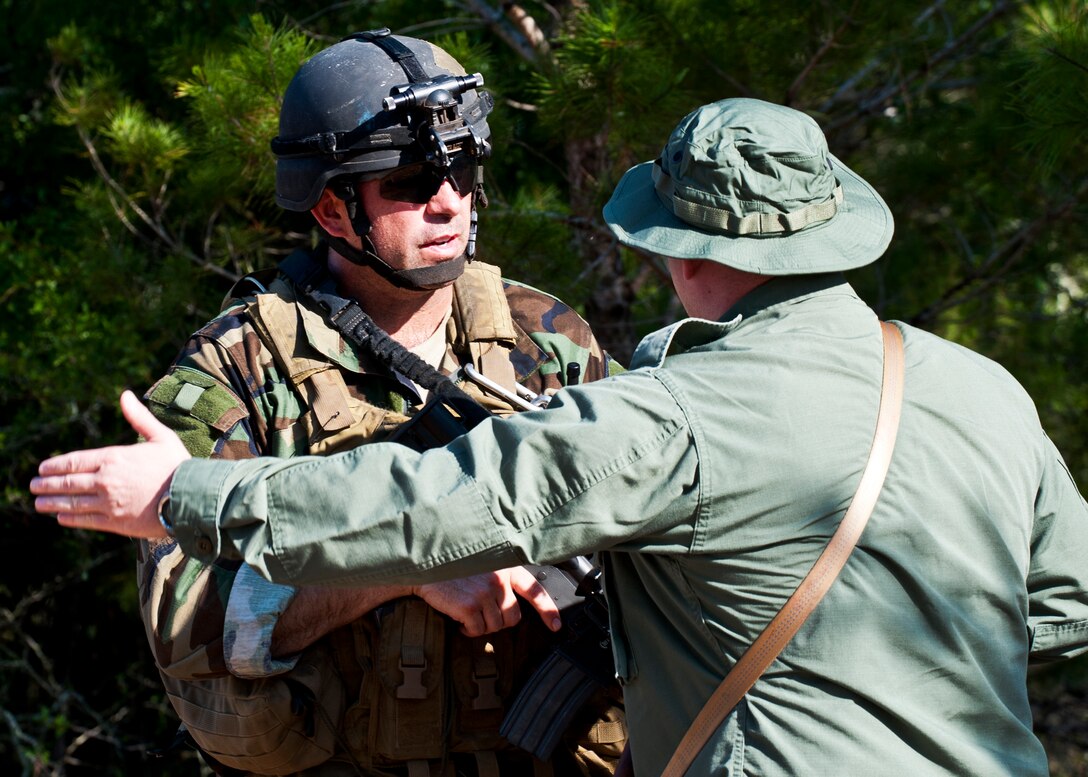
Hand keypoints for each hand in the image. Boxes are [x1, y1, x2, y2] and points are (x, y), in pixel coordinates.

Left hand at [30, 390, 190, 537]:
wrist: (191, 497)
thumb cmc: (178, 465)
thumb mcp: (161, 436)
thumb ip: (139, 417)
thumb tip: (125, 395)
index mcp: (114, 458)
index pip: (74, 461)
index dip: (55, 465)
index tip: (42, 468)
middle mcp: (106, 480)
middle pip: (67, 483)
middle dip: (46, 484)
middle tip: (33, 486)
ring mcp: (108, 503)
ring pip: (71, 503)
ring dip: (51, 503)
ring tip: (39, 503)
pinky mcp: (115, 522)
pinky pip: (85, 520)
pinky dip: (69, 519)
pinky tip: (61, 517)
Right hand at [414, 567, 561, 637]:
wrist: (426, 567)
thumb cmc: (454, 568)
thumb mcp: (484, 565)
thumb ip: (501, 580)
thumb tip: (512, 608)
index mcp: (507, 568)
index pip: (535, 590)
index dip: (548, 610)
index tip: (555, 626)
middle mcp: (499, 580)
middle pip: (513, 617)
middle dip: (500, 622)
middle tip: (483, 616)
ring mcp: (485, 593)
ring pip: (495, 626)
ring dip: (481, 626)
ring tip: (468, 614)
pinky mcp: (470, 606)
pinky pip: (477, 631)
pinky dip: (468, 631)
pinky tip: (459, 620)